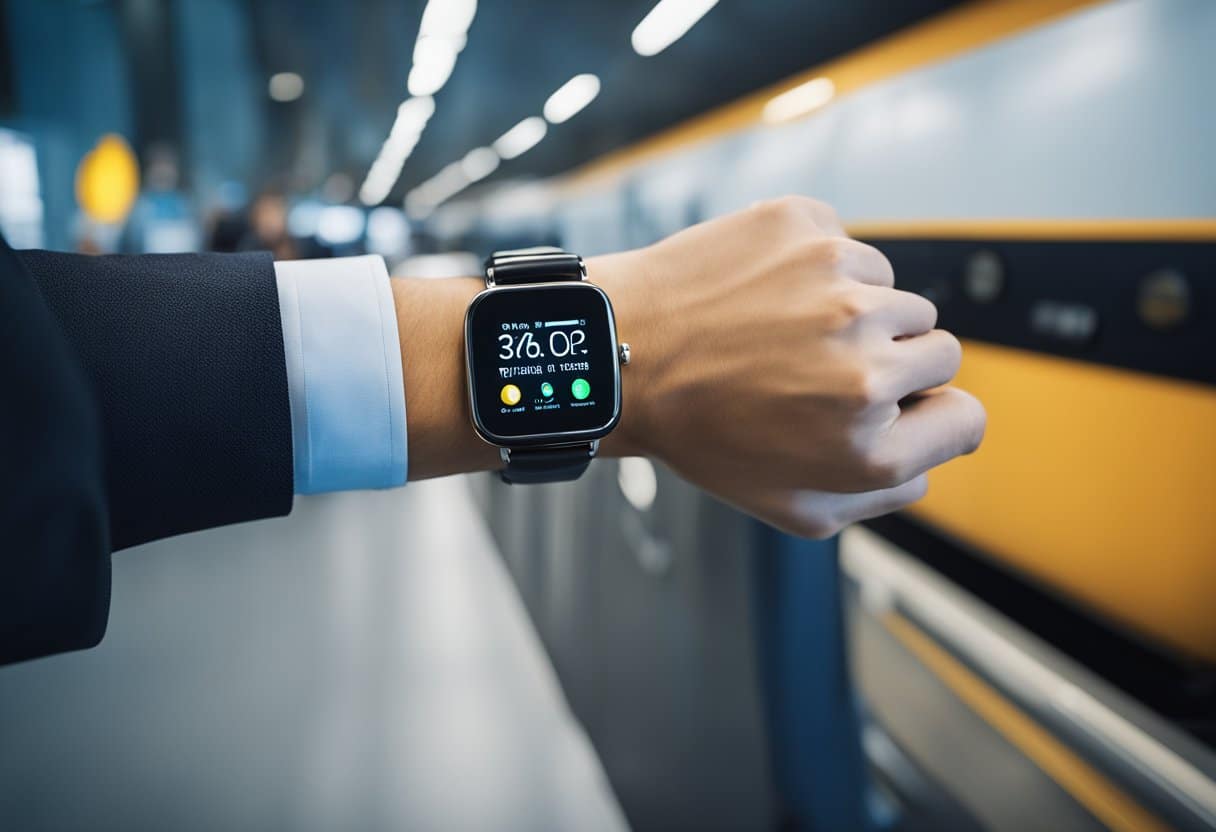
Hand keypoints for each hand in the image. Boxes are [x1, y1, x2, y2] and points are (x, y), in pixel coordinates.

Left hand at [595, 197, 985, 537]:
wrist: (620, 355)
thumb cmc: (701, 433)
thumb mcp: (792, 507)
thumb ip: (881, 493)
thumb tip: (930, 454)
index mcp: (868, 445)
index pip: (967, 418)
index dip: (935, 415)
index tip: (901, 406)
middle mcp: (867, 365)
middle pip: (939, 351)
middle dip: (893, 363)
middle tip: (820, 370)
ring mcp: (839, 287)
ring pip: (894, 296)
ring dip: (855, 314)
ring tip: (783, 333)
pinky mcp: (807, 228)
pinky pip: (849, 250)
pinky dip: (818, 269)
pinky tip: (766, 295)